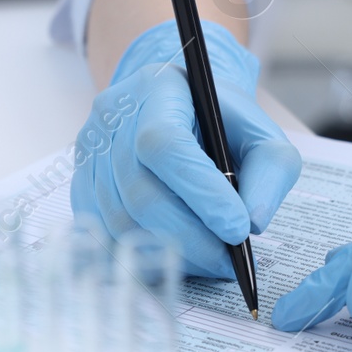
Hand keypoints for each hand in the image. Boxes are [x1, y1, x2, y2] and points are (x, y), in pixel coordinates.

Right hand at [71, 20, 301, 276]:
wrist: (177, 108)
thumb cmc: (220, 123)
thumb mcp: (260, 134)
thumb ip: (269, 172)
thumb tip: (253, 223)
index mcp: (157, 91)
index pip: (165, 144)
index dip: (201, 191)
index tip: (237, 229)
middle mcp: (113, 118)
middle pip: (140, 190)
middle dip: (189, 235)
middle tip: (228, 260)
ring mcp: (90, 153)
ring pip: (120, 219)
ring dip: (170, 252)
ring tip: (209, 261)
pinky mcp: (82, 185)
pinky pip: (105, 234)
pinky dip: (144, 256)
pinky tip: (179, 258)